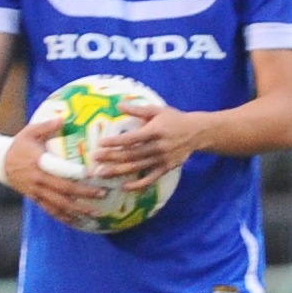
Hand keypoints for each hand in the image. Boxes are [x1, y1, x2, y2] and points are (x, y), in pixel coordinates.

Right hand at [4, 112, 107, 225]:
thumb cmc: (18, 145)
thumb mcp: (30, 131)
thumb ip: (47, 126)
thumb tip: (65, 118)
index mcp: (39, 162)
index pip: (61, 170)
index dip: (76, 174)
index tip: (93, 175)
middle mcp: (39, 180)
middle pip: (65, 190)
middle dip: (84, 193)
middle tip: (103, 194)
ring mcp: (37, 192)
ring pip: (60, 205)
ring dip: (78, 210)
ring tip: (96, 214)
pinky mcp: (35, 199)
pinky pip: (51, 211)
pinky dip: (65, 217)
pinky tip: (78, 222)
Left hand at [91, 104, 206, 190]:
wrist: (196, 133)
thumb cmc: (174, 119)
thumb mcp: (157, 110)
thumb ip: (138, 110)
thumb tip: (119, 105)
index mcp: (154, 131)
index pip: (131, 138)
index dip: (115, 142)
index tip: (100, 144)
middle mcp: (157, 147)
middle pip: (131, 154)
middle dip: (111, 157)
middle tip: (95, 159)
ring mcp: (162, 159)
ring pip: (137, 167)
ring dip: (118, 171)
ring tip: (102, 174)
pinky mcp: (166, 168)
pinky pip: (150, 178)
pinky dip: (138, 184)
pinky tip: (125, 187)